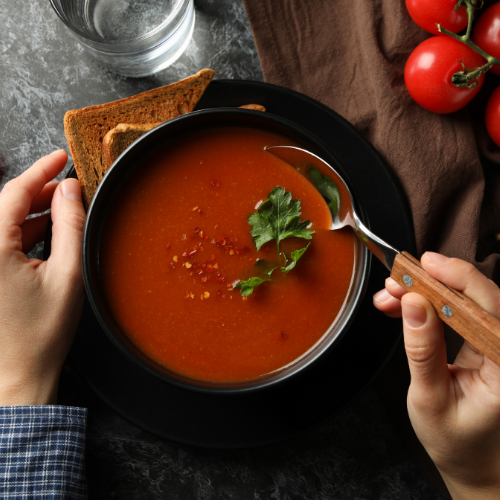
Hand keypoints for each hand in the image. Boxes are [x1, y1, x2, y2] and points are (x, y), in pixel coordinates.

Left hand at [0, 150, 85, 404]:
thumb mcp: (68, 274)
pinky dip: (21, 233)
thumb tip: (70, 191)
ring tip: (63, 210)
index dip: (41, 170)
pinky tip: (45, 235)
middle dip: (38, 191)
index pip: (14, 192)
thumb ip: (69, 225)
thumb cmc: (40, 334)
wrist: (15, 377)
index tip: (61, 156)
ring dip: (31, 213)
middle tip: (69, 186)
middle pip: (5, 205)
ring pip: (1, 222)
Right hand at [373, 252, 499, 499]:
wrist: (470, 460)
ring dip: (423, 291)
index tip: (421, 265)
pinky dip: (425, 304)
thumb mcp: (430, 397)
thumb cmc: (456, 440)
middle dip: (432, 281)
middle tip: (395, 280)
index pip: (488, 307)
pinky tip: (402, 303)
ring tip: (390, 294)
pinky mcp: (479, 341)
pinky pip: (453, 311)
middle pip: (475, 296)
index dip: (455, 279)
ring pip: (461, 300)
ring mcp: (493, 344)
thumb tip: (414, 304)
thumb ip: (423, 350)